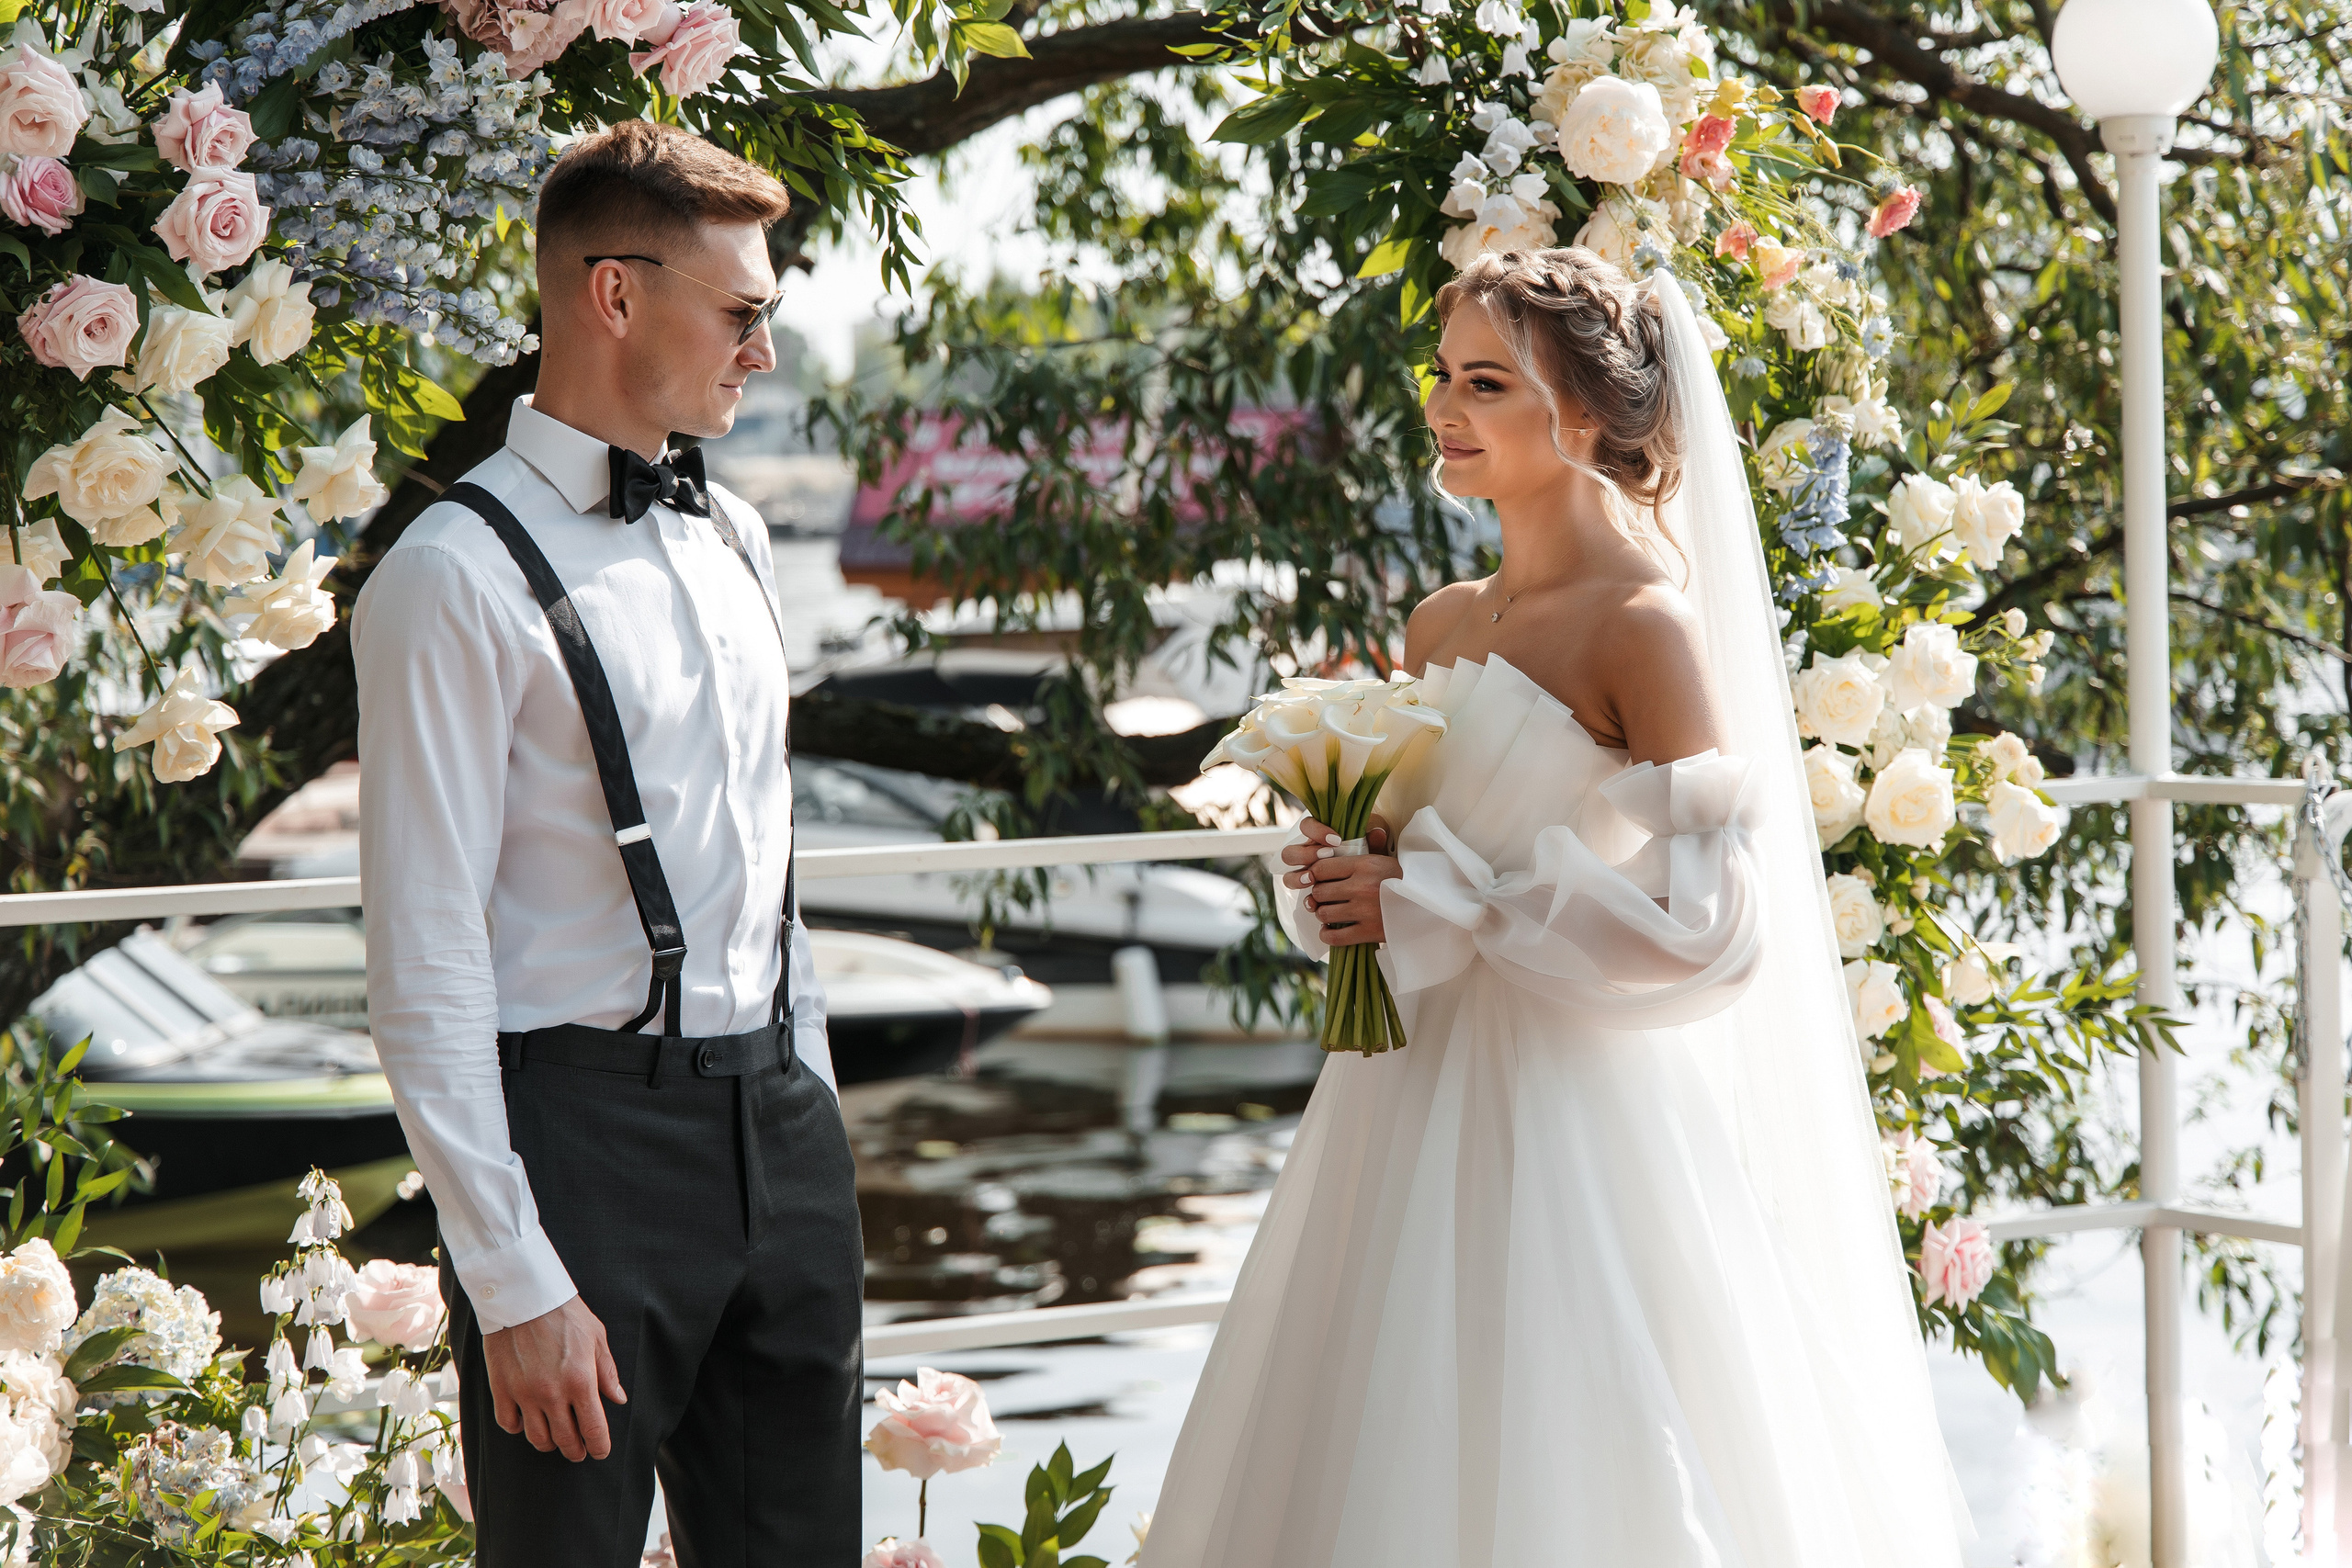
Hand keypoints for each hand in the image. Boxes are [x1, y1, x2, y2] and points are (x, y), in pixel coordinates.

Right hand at [483, 1295, 626, 1460]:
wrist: (525, 1297)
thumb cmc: (565, 1314)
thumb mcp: (596, 1338)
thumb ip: (607, 1372)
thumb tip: (618, 1399)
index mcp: (581, 1381)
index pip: (593, 1428)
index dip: (599, 1446)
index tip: (601, 1452)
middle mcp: (553, 1393)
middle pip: (565, 1439)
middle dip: (576, 1450)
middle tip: (579, 1451)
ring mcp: (524, 1394)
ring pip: (537, 1438)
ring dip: (549, 1443)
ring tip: (556, 1440)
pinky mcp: (501, 1389)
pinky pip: (509, 1424)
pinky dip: (518, 1429)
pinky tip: (526, 1422)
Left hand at [1281, 816, 1398, 946]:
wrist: (1428, 905)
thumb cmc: (1404, 880)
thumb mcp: (1386, 860)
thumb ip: (1367, 849)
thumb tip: (1357, 836)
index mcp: (1365, 865)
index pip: (1321, 868)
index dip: (1315, 873)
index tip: (1318, 879)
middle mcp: (1362, 887)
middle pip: (1319, 891)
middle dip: (1318, 896)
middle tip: (1324, 898)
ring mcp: (1365, 911)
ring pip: (1324, 913)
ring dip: (1322, 915)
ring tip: (1328, 913)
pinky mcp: (1369, 932)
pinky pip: (1334, 937)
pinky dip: (1327, 934)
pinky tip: (1330, 930)